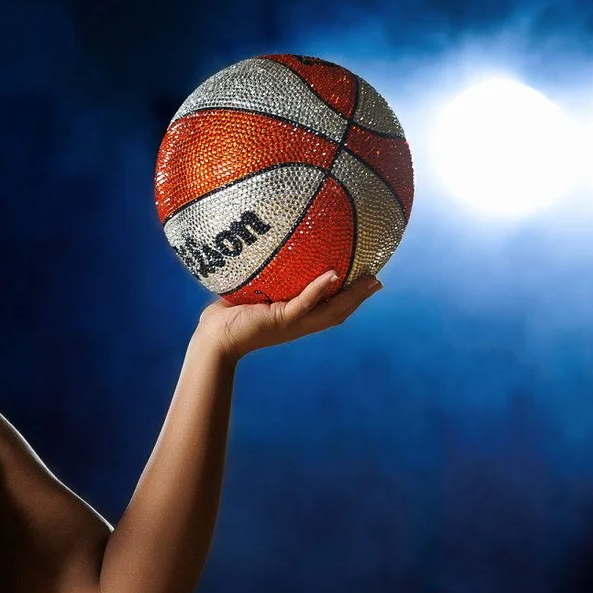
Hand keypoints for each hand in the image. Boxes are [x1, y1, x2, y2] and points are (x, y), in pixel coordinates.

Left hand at [197, 271, 382, 361]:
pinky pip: (305, 303)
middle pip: (338, 312)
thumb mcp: (251, 295)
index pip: (328, 310)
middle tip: (378, 280)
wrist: (213, 340)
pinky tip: (334, 274)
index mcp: (294, 319)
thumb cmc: (226, 318)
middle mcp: (298, 324)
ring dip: (352, 295)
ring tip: (370, 279)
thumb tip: (260, 251)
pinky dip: (320, 289)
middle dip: (360, 297)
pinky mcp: (281, 319)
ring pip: (330, 310)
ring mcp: (292, 323)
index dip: (349, 299)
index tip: (367, 283)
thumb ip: (261, 279)